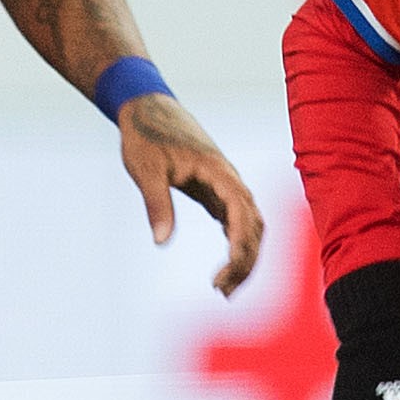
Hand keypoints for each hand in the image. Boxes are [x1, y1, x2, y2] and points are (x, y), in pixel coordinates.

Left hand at [119, 93, 265, 295]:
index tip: (226, 272)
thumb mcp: (145, 171)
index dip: (240, 245)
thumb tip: (161, 242)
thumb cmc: (145, 136)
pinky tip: (228, 265)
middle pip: (254, 224)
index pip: (242, 212)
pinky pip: (238, 219)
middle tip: (223, 291)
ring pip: (250, 224)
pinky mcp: (217, 188)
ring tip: (224, 287)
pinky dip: (238, 243)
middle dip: (245, 259)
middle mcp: (229, 178)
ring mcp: (226, 183)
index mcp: (218, 170)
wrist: (146, 109)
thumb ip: (156, 205)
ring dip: (244, 255)